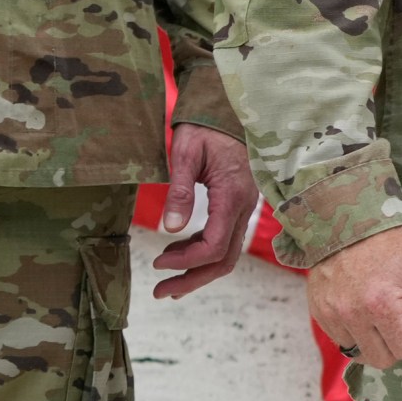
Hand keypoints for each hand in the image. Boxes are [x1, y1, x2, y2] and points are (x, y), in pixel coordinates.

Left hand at [149, 125, 257, 300]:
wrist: (226, 109)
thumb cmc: (205, 127)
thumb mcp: (187, 153)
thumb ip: (181, 191)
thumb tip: (170, 228)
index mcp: (232, 195)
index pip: (213, 245)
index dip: (185, 262)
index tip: (157, 262)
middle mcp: (243, 206)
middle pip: (224, 259)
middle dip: (193, 279)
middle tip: (161, 291)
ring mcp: (244, 207)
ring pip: (227, 253)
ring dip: (198, 271)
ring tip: (168, 282)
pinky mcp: (238, 205)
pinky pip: (225, 239)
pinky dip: (203, 253)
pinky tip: (180, 251)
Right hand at [308, 224, 401, 369]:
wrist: (347, 216)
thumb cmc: (391, 239)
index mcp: (381, 303)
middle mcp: (352, 314)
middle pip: (382, 359)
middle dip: (397, 344)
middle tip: (401, 316)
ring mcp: (331, 314)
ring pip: (360, 353)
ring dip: (375, 340)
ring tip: (380, 311)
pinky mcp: (319, 312)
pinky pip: (341, 341)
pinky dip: (355, 333)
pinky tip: (362, 308)